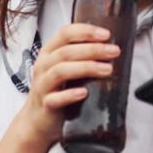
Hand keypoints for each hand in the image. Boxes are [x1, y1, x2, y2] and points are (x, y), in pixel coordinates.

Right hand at [21, 24, 120, 145]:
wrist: (38, 120)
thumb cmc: (57, 91)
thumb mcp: (65, 69)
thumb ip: (81, 58)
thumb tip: (112, 49)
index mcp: (49, 53)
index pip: (65, 33)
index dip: (85, 32)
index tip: (106, 35)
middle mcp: (43, 66)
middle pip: (65, 51)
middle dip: (93, 49)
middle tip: (114, 51)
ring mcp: (42, 85)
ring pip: (60, 71)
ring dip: (86, 68)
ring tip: (107, 70)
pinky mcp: (45, 105)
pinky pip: (55, 99)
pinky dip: (70, 95)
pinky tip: (84, 93)